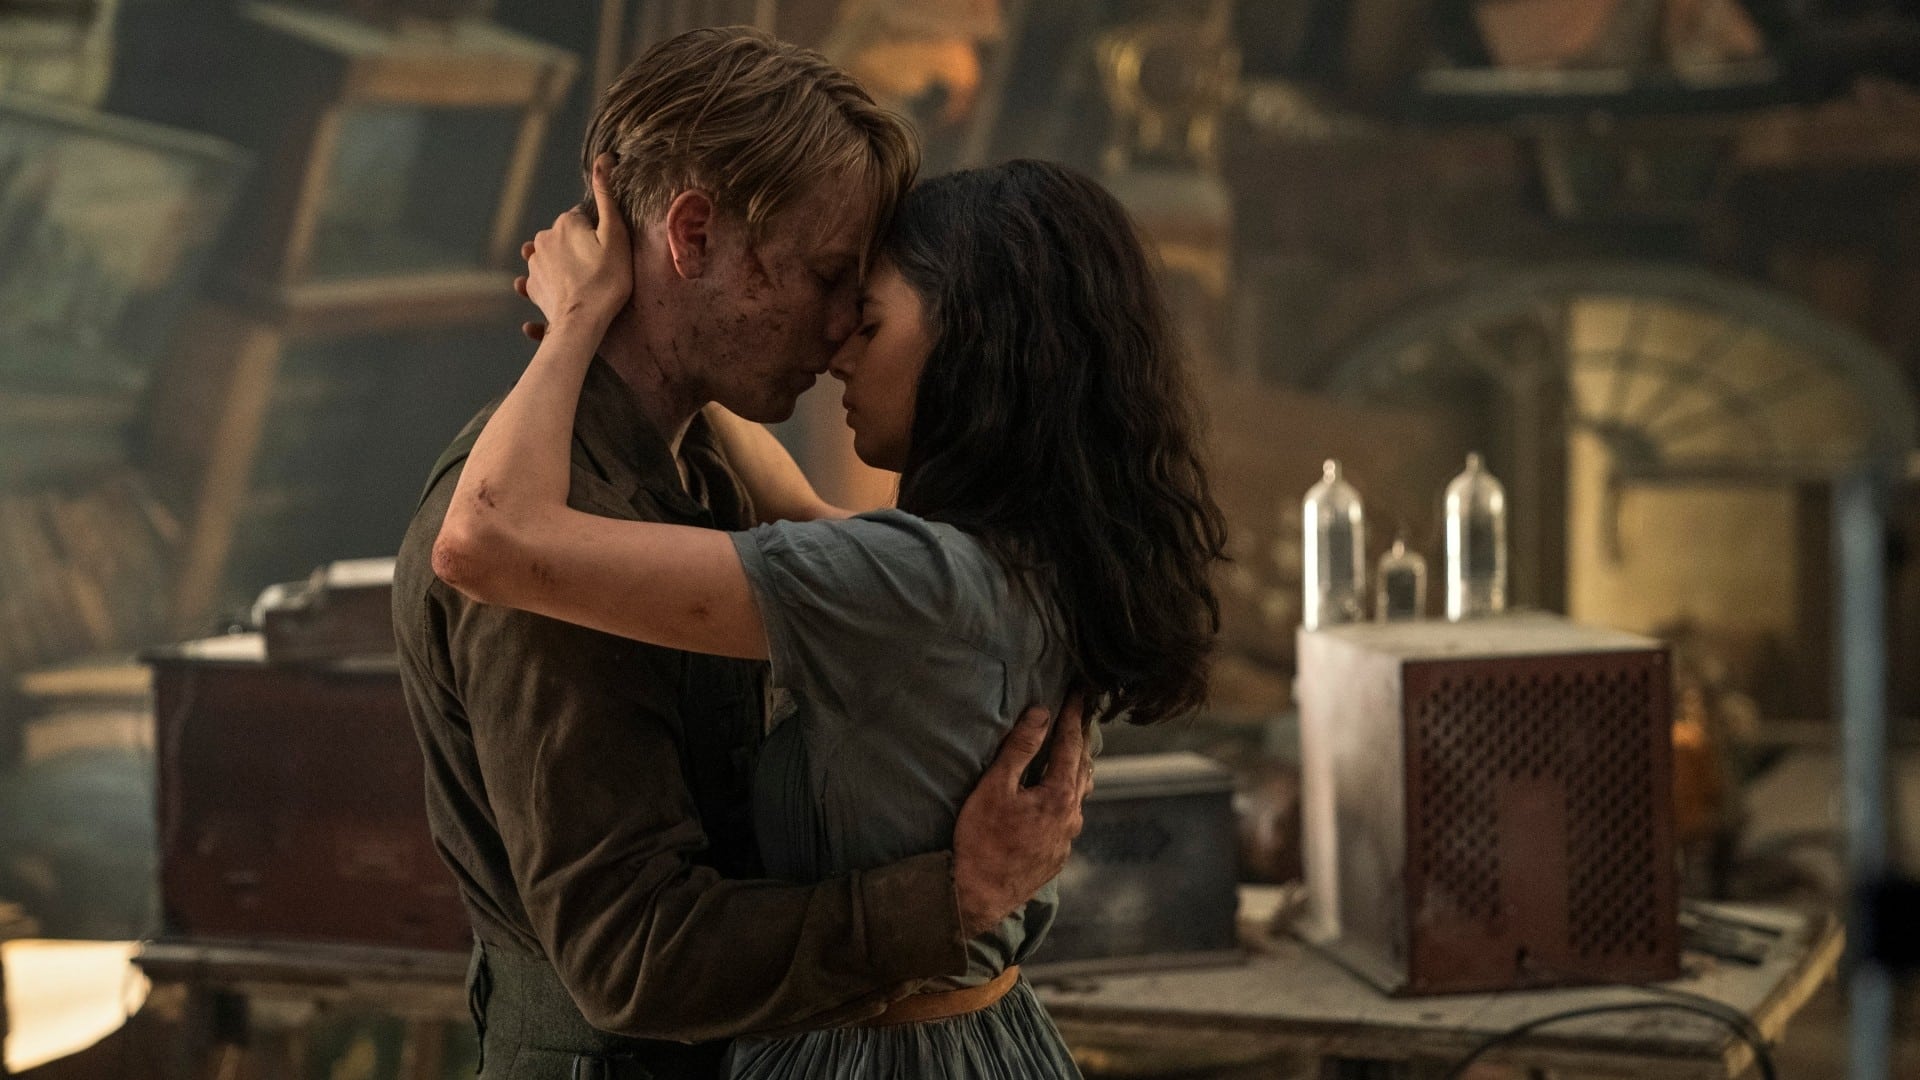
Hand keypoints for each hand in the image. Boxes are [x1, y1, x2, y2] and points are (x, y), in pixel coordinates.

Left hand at [518, 153, 630, 335]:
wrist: (582, 323)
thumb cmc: (607, 281)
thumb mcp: (615, 236)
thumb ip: (607, 197)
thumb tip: (604, 159)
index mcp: (565, 223)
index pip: (584, 219)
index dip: (599, 235)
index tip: (608, 252)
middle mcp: (544, 238)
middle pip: (568, 237)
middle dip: (580, 249)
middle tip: (599, 270)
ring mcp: (534, 263)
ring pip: (554, 256)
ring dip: (566, 265)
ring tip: (584, 284)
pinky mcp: (532, 285)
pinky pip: (544, 278)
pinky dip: (554, 283)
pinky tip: (568, 294)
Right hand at [951, 693, 1092, 936]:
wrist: (978, 896)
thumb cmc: (981, 839)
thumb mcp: (995, 788)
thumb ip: (1019, 750)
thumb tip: (1041, 714)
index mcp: (1059, 796)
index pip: (1071, 745)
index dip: (1074, 717)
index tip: (1080, 693)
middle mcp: (1071, 818)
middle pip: (1082, 769)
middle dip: (1080, 740)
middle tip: (1081, 715)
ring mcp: (1066, 840)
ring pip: (1078, 796)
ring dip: (1076, 770)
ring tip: (1074, 752)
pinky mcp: (1056, 857)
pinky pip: (1068, 817)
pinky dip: (1067, 796)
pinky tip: (1057, 797)